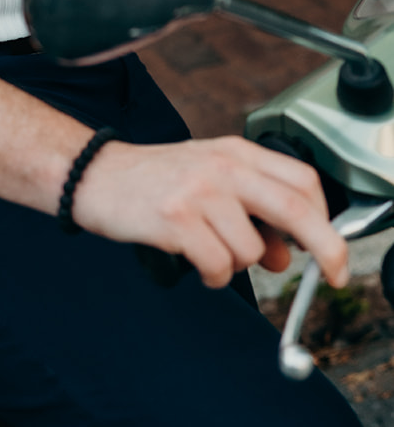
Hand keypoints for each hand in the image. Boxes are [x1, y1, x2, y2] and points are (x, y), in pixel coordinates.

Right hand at [71, 135, 349, 290]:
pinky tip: (192, 259)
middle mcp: (222, 167)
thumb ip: (252, 212)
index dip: (326, 219)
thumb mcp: (209, 182)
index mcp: (235, 152)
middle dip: (325, 249)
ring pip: (251, 250)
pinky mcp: (176, 219)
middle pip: (295, 209)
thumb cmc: (154, 179)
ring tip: (207, 250)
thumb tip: (286, 256)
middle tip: (331, 274)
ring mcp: (198, 191)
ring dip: (237, 265)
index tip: (332, 250)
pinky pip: (218, 266)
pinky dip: (211, 274)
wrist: (95, 175)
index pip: (302, 181)